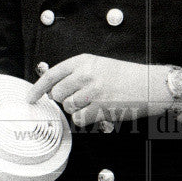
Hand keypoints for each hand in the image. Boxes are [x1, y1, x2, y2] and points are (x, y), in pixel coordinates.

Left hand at [27, 54, 170, 126]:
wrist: (150, 84)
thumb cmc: (125, 75)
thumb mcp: (98, 65)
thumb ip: (77, 73)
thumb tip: (54, 88)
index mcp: (83, 61)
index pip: (52, 74)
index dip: (38, 88)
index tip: (30, 98)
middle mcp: (86, 74)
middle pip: (58, 94)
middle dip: (65, 100)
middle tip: (79, 99)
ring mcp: (94, 91)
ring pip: (68, 107)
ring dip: (77, 109)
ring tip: (93, 104)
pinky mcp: (102, 107)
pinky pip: (80, 119)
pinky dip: (85, 119)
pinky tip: (97, 112)